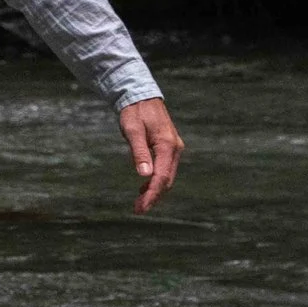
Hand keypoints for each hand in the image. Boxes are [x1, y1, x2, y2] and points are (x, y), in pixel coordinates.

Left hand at [119, 95, 183, 215]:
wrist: (142, 97)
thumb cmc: (135, 112)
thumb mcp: (133, 130)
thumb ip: (139, 152)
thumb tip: (144, 175)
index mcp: (167, 145)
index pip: (161, 177)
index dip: (152, 194)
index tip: (141, 207)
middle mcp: (175, 149)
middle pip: (167, 180)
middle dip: (153, 196)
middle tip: (138, 209)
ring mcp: (174, 149)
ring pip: (167, 177)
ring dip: (155, 191)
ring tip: (139, 203)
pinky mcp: (169, 149)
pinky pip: (165, 170)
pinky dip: (156, 182)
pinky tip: (144, 189)